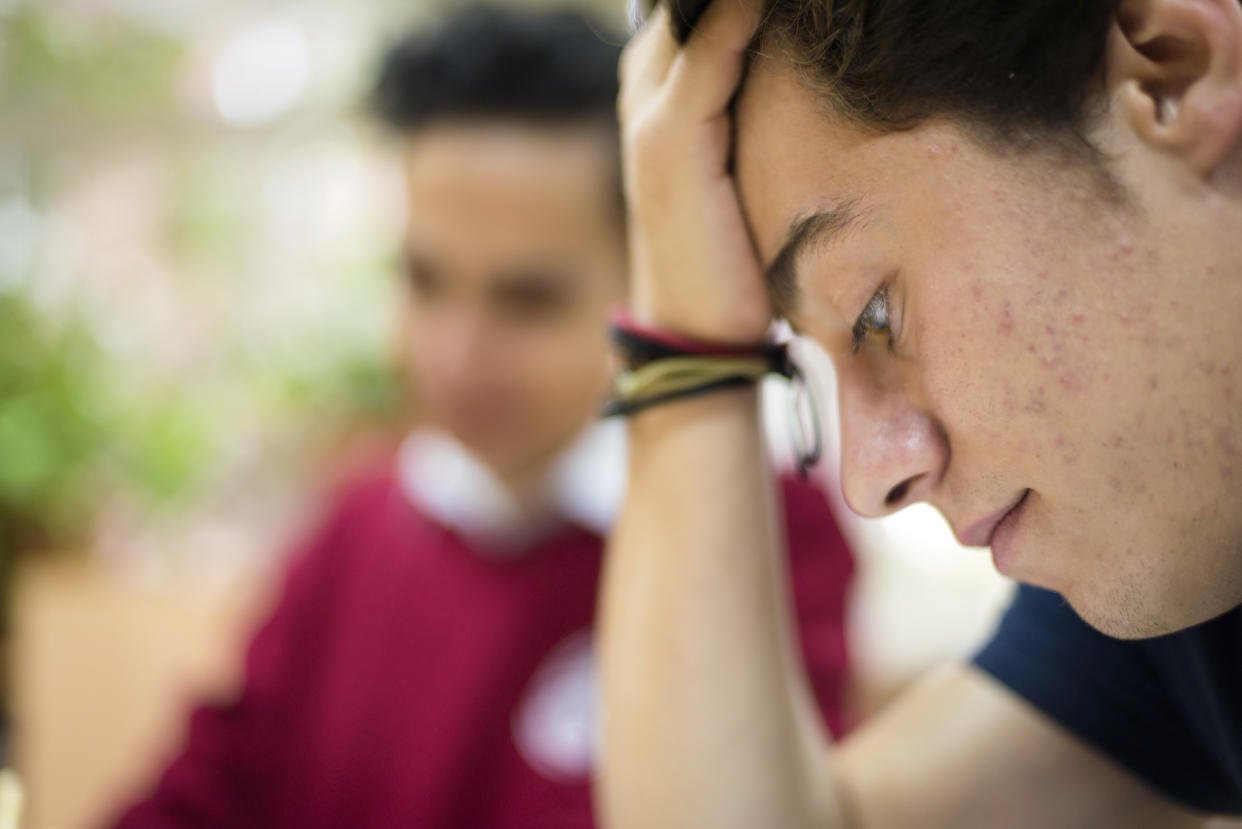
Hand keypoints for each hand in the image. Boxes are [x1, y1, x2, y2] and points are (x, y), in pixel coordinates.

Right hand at [619, 0, 771, 344]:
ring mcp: (652, 113)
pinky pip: (712, 53)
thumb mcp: (745, 165)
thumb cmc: (734, 250)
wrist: (701, 330)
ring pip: (696, 10)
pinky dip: (741, 12)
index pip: (697, 4)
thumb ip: (753, 105)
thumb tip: (805, 54)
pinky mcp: (671, 142)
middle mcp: (649, 89)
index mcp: (666, 89)